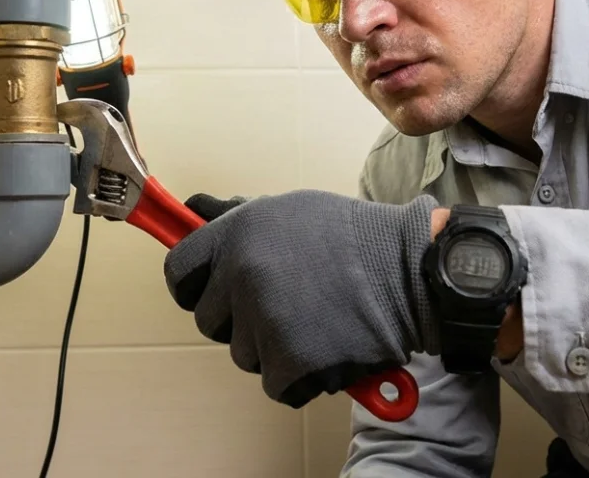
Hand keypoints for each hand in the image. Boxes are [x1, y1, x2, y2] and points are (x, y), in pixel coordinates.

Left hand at [164, 189, 439, 407]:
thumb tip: (190, 206)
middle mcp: (242, 276)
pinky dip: (299, 375)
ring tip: (315, 318)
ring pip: (243, 353)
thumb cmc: (354, 237)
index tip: (211, 291)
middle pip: (208, 319)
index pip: (178, 271)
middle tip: (283, 304)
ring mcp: (264, 321)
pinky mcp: (290, 362)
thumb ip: (236, 218)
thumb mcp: (290, 209)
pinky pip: (274, 382)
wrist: (409, 269)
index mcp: (237, 234)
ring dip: (272, 346)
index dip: (193, 285)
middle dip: (238, 319)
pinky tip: (327, 345)